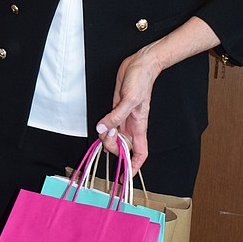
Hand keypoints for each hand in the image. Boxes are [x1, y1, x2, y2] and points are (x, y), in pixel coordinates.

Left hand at [95, 49, 160, 172]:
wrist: (140, 65)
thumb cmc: (141, 81)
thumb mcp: (129, 100)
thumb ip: (115, 116)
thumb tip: (103, 130)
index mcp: (139, 126)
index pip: (140, 153)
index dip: (135, 166)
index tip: (126, 176)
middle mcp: (132, 125)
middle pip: (122, 146)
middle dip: (113, 147)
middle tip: (106, 136)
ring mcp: (123, 117)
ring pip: (113, 136)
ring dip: (106, 136)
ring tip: (103, 127)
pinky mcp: (116, 109)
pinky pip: (108, 124)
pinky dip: (103, 127)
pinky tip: (101, 124)